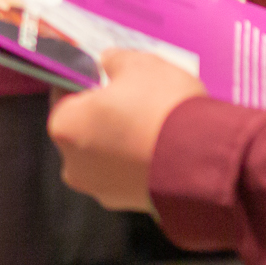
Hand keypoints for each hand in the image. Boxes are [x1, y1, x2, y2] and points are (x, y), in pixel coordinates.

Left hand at [48, 49, 206, 211]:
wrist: (202, 161)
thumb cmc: (161, 109)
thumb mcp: (138, 64)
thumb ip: (115, 60)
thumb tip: (109, 62)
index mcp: (65, 126)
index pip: (63, 93)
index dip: (84, 78)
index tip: (101, 71)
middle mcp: (74, 164)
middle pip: (84, 126)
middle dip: (105, 110)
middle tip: (133, 94)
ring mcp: (101, 188)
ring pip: (106, 152)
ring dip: (122, 137)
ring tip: (153, 119)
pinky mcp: (128, 203)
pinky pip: (127, 171)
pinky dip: (138, 158)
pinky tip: (161, 142)